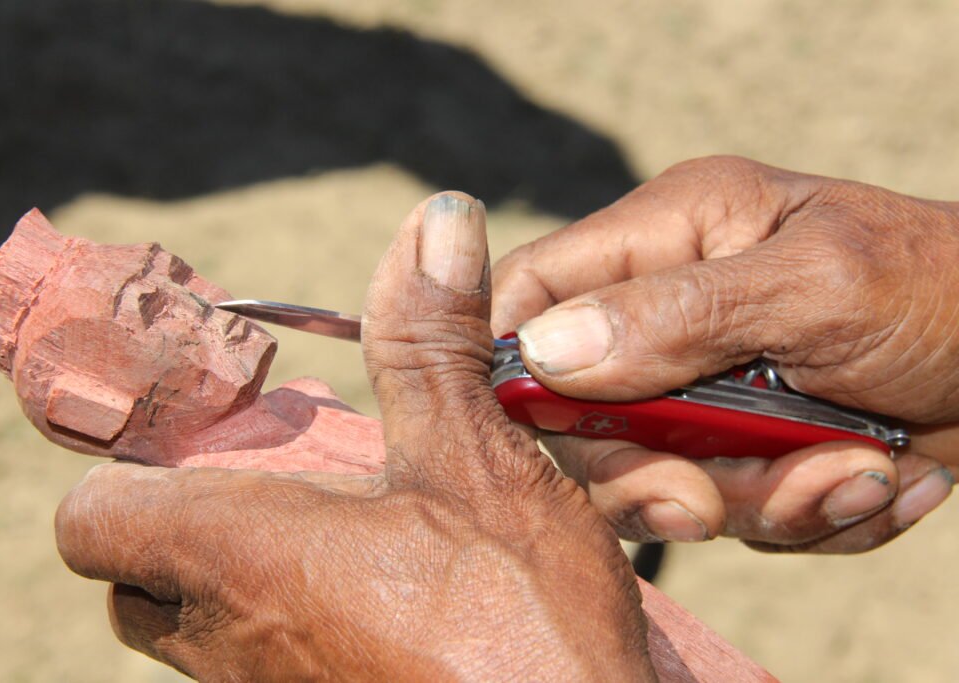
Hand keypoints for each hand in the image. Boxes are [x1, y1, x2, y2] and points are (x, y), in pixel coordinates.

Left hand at [55, 193, 654, 681]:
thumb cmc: (518, 623)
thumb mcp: (476, 460)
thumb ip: (429, 344)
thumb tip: (435, 222)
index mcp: (238, 556)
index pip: (90, 520)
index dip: (123, 474)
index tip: (194, 438)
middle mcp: (228, 640)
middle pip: (137, 576)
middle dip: (185, 522)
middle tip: (271, 479)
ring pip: (203, 627)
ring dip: (249, 570)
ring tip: (341, 528)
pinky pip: (268, 667)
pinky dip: (301, 621)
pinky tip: (390, 597)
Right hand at [492, 156, 955, 552]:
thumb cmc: (943, 285)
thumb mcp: (815, 286)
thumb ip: (678, 314)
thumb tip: (543, 352)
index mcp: (671, 237)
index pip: (537, 288)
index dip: (515, 360)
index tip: (547, 429)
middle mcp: (673, 315)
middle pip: (582, 413)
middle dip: (648, 473)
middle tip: (707, 503)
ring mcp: (710, 391)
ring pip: (663, 480)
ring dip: (760, 501)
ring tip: (857, 472)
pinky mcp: (754, 452)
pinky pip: (741, 512)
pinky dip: (812, 514)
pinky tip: (882, 477)